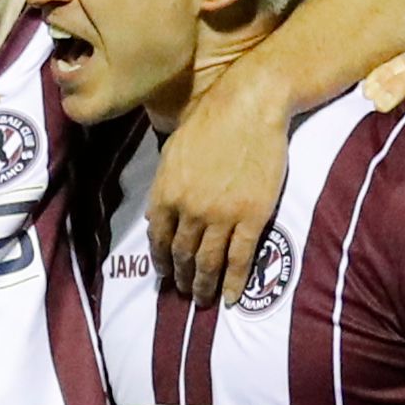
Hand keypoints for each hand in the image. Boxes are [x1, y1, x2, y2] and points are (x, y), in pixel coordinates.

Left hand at [149, 63, 293, 303]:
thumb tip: (153, 215)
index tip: (164, 275)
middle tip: (184, 293)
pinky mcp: (251, 217)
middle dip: (182, 278)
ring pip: (209, 262)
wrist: (250, 105)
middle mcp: (190, 210)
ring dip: (204, 285)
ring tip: (204, 299)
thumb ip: (163, 185)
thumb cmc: (210, 120)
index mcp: (167, 193)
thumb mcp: (173, 150)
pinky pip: (240, 258)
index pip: (158, 239)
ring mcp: (221, 216)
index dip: (160, 262)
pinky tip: (230, 298)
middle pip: (182, 255)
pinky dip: (233, 282)